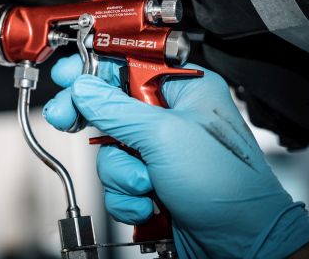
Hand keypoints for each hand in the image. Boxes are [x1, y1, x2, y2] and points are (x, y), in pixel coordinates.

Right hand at [43, 54, 308, 257]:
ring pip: (109, 148)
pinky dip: (126, 195)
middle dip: (95, 124)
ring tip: (146, 183)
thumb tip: (84, 88)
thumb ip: (116, 109)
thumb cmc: (228, 186)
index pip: (129, 66)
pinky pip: (115, 179)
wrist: (240, 244)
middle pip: (110, 107)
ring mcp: (157, 150)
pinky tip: (150, 202)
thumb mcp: (166, 137)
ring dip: (121, 172)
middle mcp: (169, 117)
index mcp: (184, 90)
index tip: (68, 72)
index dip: (95, 69)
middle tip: (68, 118)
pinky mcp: (149, 179)